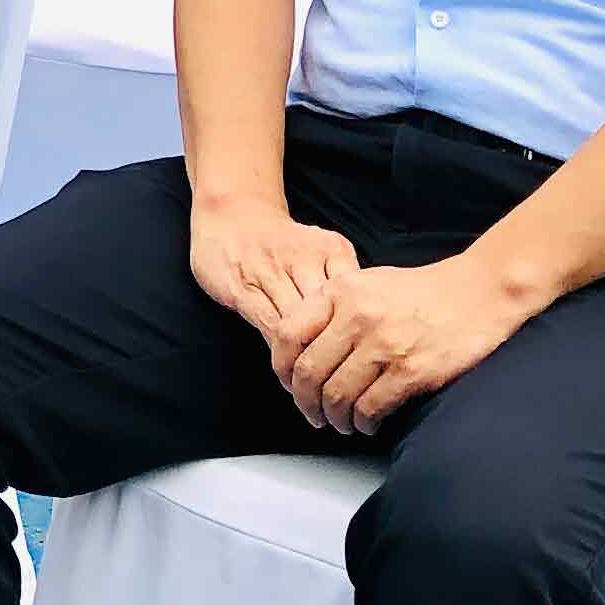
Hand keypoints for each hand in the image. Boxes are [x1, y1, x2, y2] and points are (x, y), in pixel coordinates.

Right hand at [187, 197, 363, 376]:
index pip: (356, 299)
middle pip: (331, 314)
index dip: (361, 336)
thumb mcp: (323, 251)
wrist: (230, 213)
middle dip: (337, 353)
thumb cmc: (282, 243)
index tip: (365, 368)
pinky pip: (270, 326)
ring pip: (300, 324)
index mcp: (332, 249)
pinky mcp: (242, 286)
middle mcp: (304, 258)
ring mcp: (271, 271)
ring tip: (318, 390)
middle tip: (344, 390)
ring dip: (309, 360)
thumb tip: (374, 329)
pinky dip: (282, 353)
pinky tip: (289, 370)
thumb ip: (345, 283)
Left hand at [284, 255, 530, 433]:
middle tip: (313, 415)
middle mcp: (357, 317)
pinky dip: (364, 422)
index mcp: (339, 292)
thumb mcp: (364, 282)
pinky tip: (367, 423)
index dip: (281, 368)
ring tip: (342, 422)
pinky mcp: (413, 371)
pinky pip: (372, 407)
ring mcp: (385, 345)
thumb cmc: (419, 291)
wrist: (478, 293)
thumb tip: (298, 346)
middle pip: (309, 372)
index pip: (287, 335)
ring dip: (335, 417)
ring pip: (338, 395)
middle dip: (306, 403)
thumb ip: (330, 307)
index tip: (289, 385)